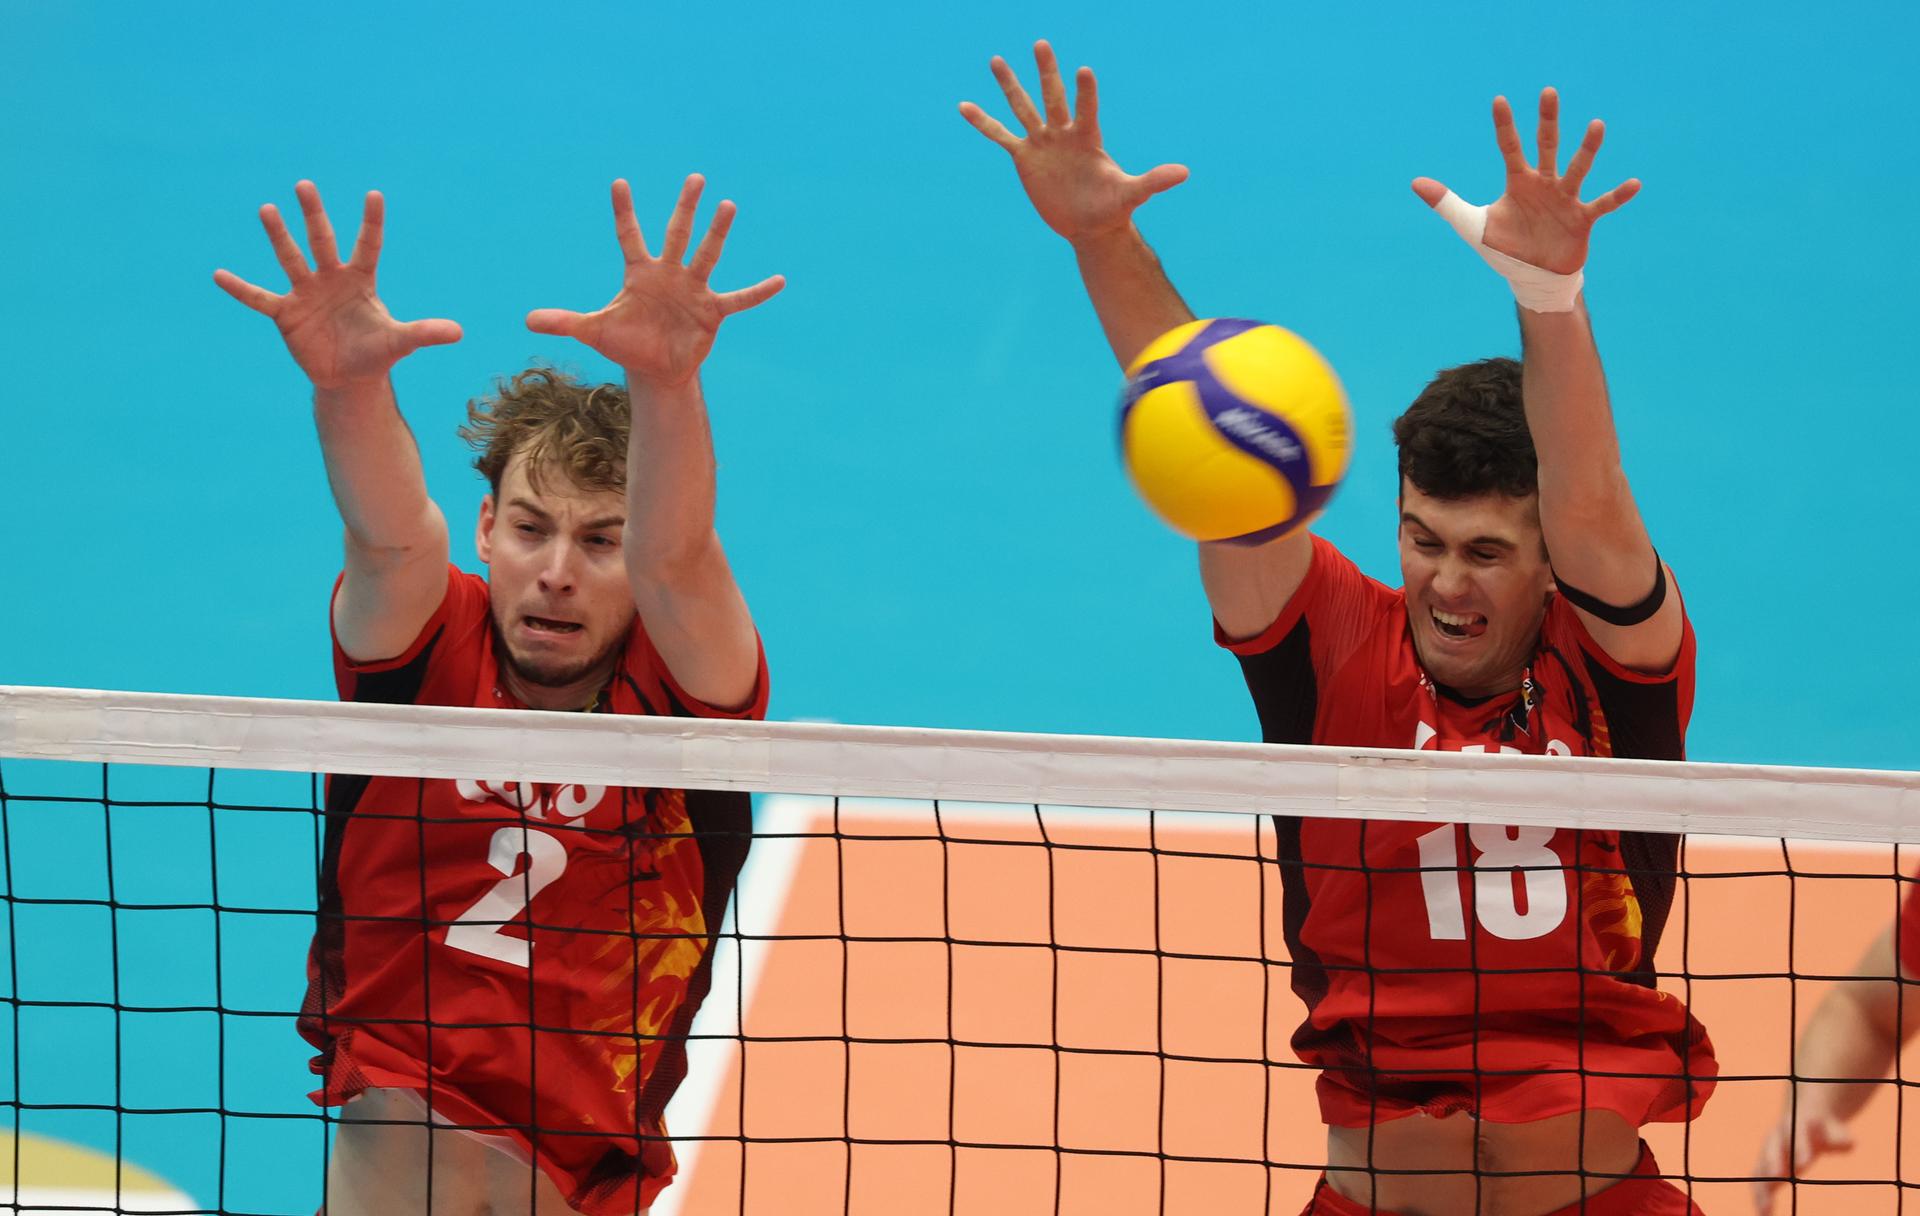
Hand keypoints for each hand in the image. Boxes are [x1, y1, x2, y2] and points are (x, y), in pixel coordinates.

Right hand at [214, 182, 460, 389]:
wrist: (349, 377)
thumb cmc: (375, 352)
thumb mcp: (401, 343)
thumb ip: (425, 333)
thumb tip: (460, 333)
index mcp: (361, 280)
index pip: (368, 245)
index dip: (371, 222)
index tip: (375, 195)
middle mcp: (331, 279)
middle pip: (322, 241)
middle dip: (314, 215)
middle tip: (305, 185)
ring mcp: (306, 293)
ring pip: (291, 259)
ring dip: (279, 236)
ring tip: (267, 209)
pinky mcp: (285, 314)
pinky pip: (259, 298)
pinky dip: (240, 289)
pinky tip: (219, 275)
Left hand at [526, 176, 783, 387]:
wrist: (655, 369)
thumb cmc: (626, 345)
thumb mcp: (594, 332)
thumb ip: (564, 321)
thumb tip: (526, 319)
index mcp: (639, 274)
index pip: (629, 235)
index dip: (623, 211)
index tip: (618, 183)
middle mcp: (669, 274)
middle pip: (677, 233)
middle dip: (685, 207)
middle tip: (695, 178)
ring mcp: (693, 290)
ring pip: (706, 255)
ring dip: (717, 232)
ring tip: (728, 205)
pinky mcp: (712, 311)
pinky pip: (739, 299)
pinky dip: (758, 292)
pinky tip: (780, 281)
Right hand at [959, 40, 1186, 244]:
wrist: (1089, 225)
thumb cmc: (1112, 208)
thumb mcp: (1132, 194)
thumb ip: (1154, 181)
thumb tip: (1184, 173)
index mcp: (1088, 138)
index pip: (1086, 109)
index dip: (1086, 93)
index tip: (1085, 70)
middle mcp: (1063, 134)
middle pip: (1053, 97)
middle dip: (1047, 72)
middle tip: (1042, 43)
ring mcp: (1043, 143)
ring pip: (1023, 108)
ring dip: (1011, 86)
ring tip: (997, 60)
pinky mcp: (1025, 158)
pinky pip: (1000, 136)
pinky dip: (984, 123)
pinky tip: (964, 105)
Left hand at [1412, 88, 1638, 274]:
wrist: (1532, 276)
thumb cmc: (1505, 246)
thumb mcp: (1471, 226)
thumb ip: (1446, 203)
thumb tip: (1414, 183)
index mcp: (1518, 182)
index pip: (1509, 148)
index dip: (1503, 127)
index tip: (1498, 100)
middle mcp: (1544, 184)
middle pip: (1546, 146)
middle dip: (1546, 121)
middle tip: (1547, 92)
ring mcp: (1565, 199)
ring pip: (1577, 169)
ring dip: (1586, 149)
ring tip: (1596, 125)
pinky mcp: (1582, 219)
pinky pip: (1602, 204)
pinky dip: (1618, 196)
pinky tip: (1635, 183)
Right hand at [1750, 1109, 1853, 1213]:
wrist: (1801, 1118)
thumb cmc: (1823, 1129)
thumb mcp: (1834, 1129)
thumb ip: (1839, 1137)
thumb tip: (1849, 1143)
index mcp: (1792, 1126)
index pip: (1794, 1135)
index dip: (1799, 1148)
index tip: (1805, 1163)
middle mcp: (1775, 1139)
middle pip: (1771, 1152)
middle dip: (1773, 1166)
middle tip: (1774, 1183)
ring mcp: (1767, 1153)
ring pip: (1760, 1169)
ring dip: (1761, 1188)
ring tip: (1764, 1210)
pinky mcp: (1764, 1166)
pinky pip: (1758, 1182)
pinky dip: (1759, 1198)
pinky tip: (1763, 1214)